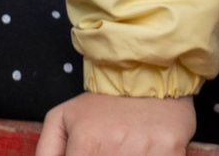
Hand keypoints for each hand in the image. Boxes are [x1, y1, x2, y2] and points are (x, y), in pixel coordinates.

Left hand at [33, 90, 195, 155]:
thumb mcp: (62, 119)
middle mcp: (115, 147)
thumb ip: (47, 150)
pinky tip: (146, 149)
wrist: (149, 71)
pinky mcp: (171, 149)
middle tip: (111, 148)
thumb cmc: (104, 103)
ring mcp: (145, 150)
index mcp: (86, 142)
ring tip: (126, 148)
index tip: (91, 153)